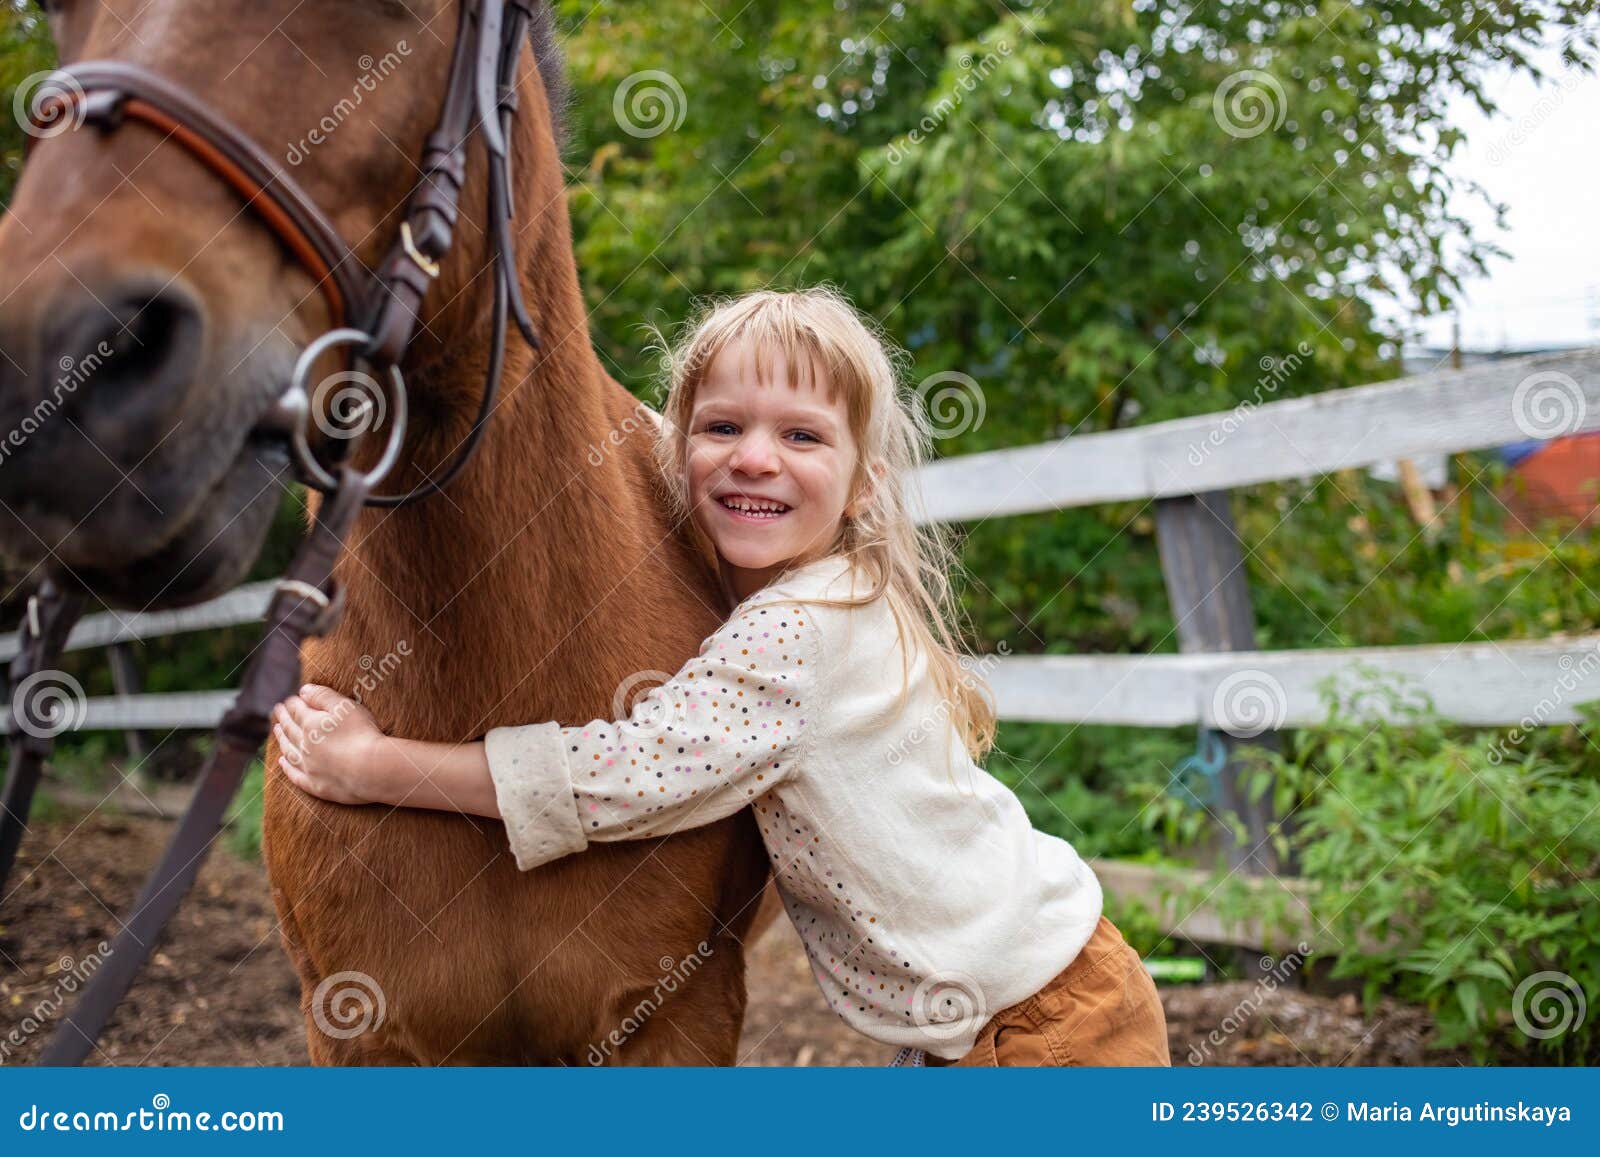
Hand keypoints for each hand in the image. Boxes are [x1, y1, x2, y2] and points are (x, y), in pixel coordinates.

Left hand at [273, 684, 392, 805]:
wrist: (371, 770)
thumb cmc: (362, 734)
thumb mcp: (345, 707)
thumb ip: (323, 696)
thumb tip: (303, 690)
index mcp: (311, 724)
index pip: (297, 710)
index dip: (292, 703)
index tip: (289, 699)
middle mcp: (304, 745)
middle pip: (290, 729)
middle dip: (283, 718)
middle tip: (277, 710)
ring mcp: (308, 766)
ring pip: (289, 751)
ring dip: (282, 740)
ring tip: (277, 731)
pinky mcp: (315, 785)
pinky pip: (295, 775)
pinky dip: (287, 768)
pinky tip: (282, 762)